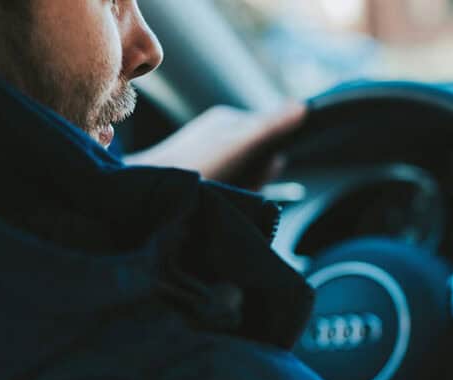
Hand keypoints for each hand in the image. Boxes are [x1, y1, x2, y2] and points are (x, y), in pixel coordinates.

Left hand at [125, 104, 306, 190]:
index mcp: (228, 120)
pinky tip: (217, 198)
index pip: (271, 133)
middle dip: (258, 177)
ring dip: (244, 189)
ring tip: (225, 192)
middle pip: (259, 157)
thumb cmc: (194, 167)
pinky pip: (229, 186)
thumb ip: (271, 127)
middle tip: (241, 185)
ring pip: (245, 175)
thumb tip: (303, 107)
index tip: (265, 168)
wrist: (149, 193)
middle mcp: (218, 135)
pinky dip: (230, 196)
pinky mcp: (200, 176)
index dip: (274, 156)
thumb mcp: (239, 145)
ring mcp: (208, 155)